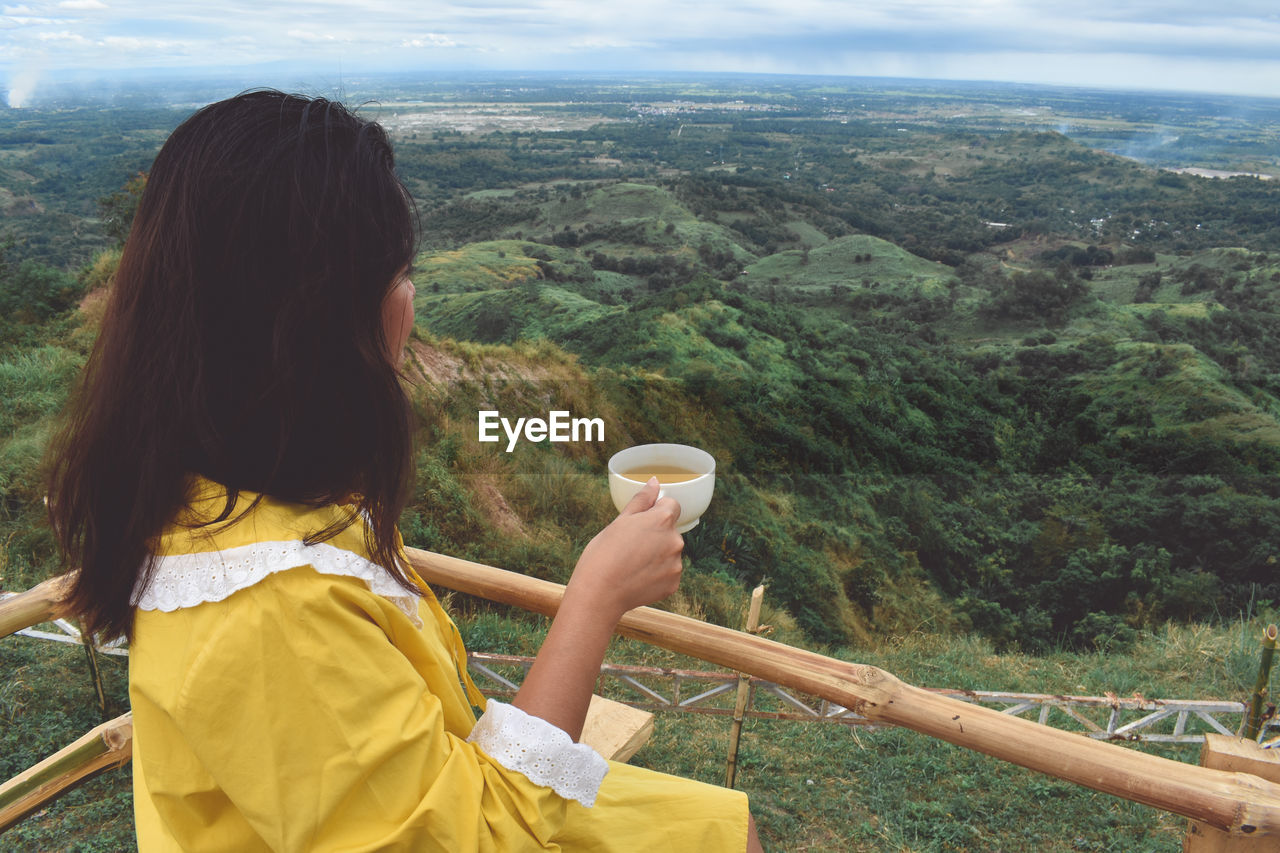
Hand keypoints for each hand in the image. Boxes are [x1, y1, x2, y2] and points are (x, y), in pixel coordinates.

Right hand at [567, 478, 684, 620]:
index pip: (672, 505)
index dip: (655, 512)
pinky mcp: (673, 584)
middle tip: (629, 546)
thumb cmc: (603, 554)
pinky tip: (637, 578)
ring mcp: (676, 564)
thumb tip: (654, 482)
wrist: (599, 594)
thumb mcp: (620, 521)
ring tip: (631, 564)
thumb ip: (641, 500)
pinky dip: (656, 575)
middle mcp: (675, 540)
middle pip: (670, 531)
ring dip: (656, 555)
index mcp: (662, 520)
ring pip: (669, 553)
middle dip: (655, 535)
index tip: (640, 523)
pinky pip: (667, 573)